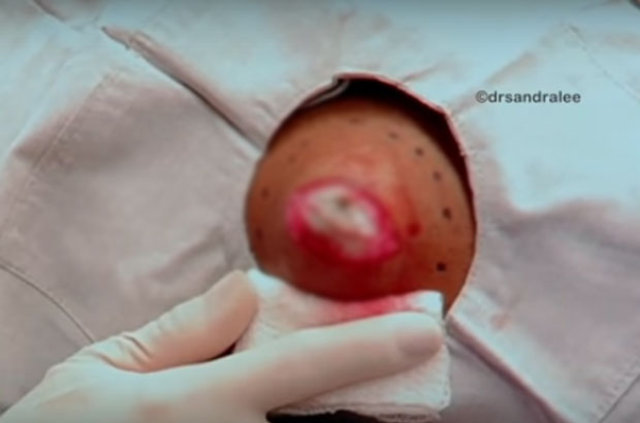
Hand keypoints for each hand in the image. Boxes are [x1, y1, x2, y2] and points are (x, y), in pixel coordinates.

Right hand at [1, 271, 442, 422]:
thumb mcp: (102, 371)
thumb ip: (182, 332)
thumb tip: (248, 291)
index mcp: (195, 406)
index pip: (301, 366)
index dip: (369, 345)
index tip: (425, 329)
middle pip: (330, 417)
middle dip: (367, 389)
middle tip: (394, 356)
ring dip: (346, 413)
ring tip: (356, 384)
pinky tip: (311, 410)